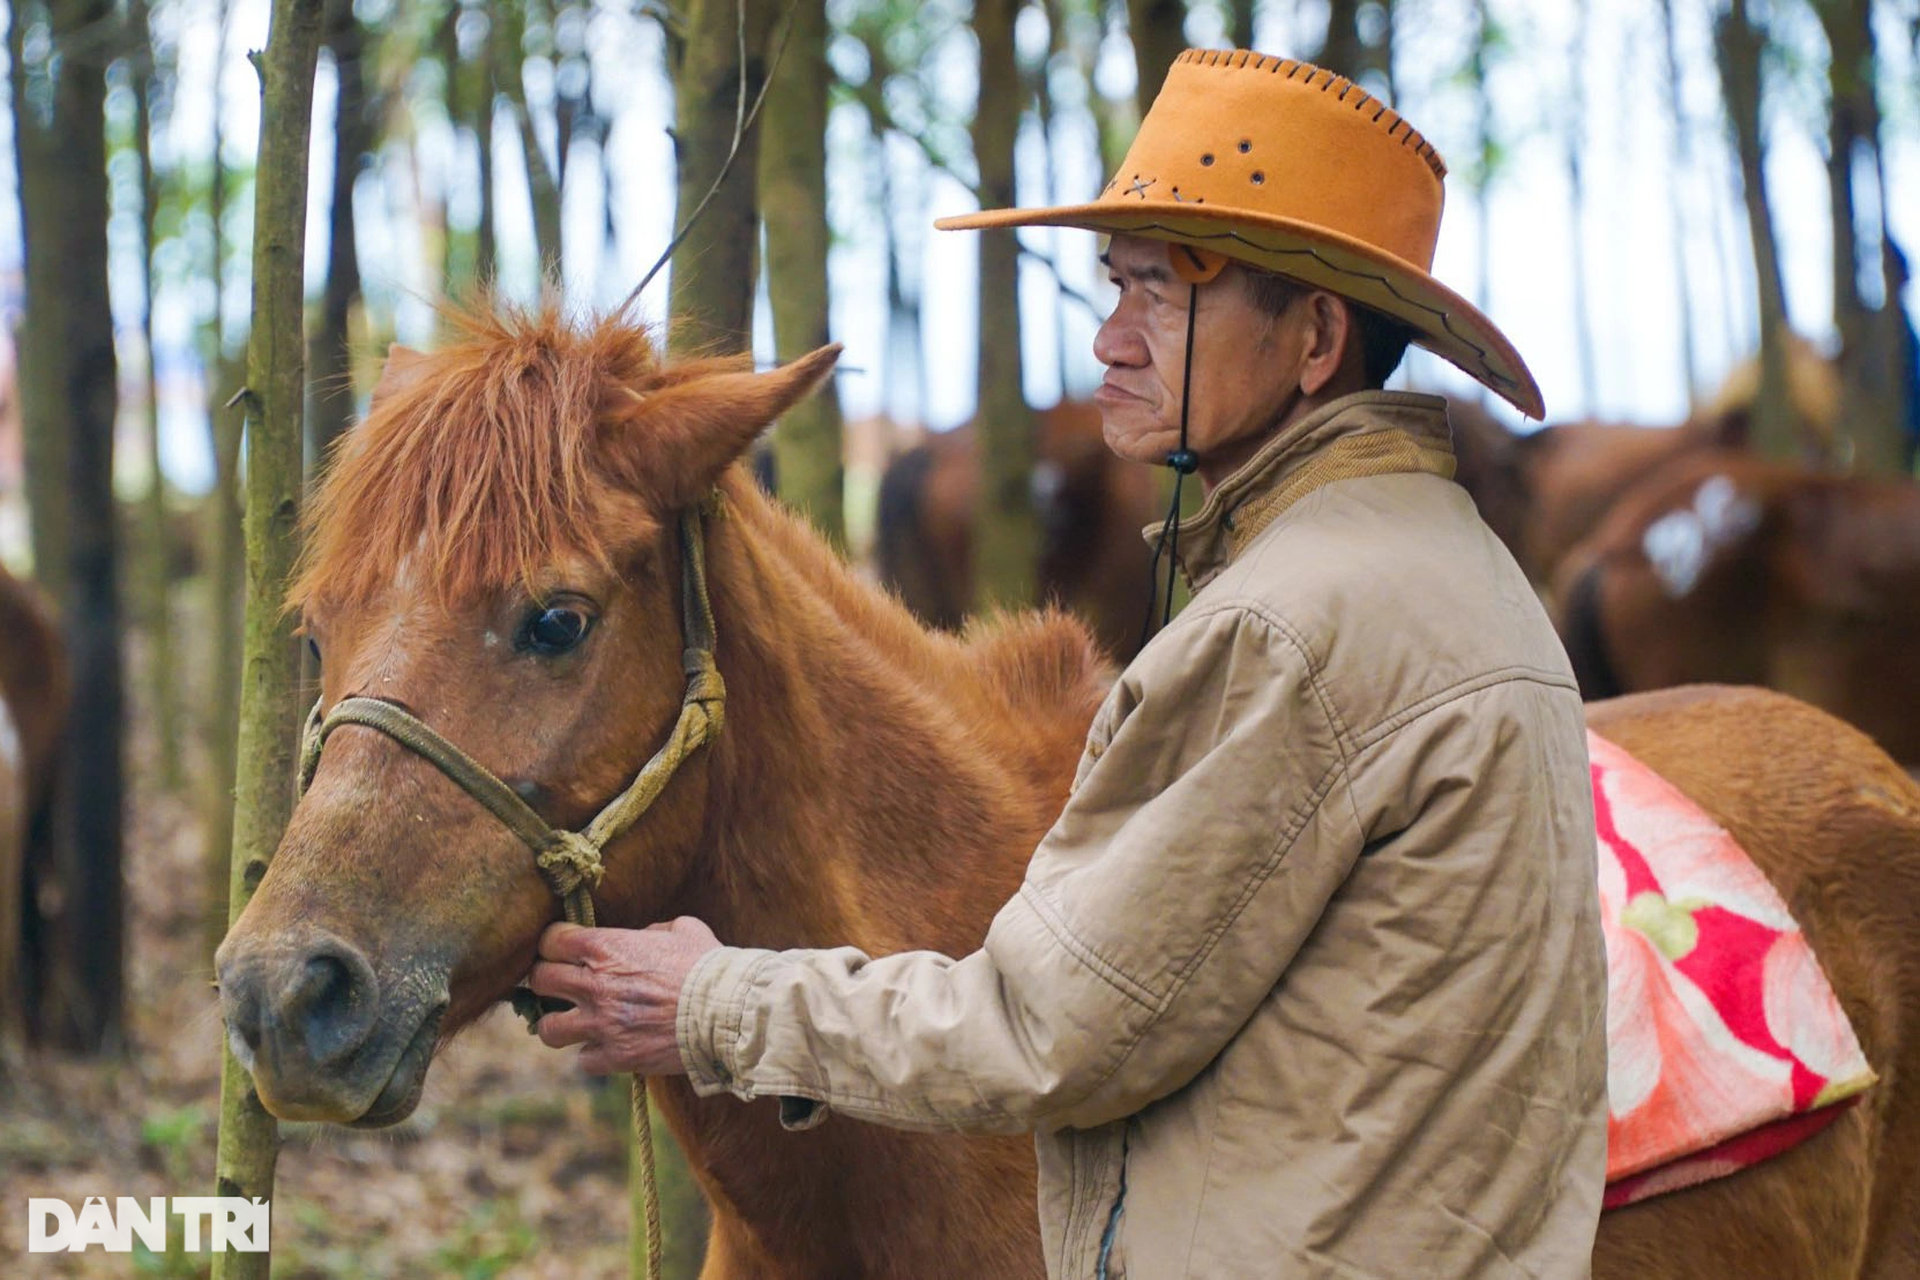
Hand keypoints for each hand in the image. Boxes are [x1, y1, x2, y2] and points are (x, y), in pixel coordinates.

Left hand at [528, 917, 723, 1076]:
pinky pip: (583, 1061)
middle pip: (539, 980)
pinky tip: (608, 1048)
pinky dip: (593, 1055)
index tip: (561, 951)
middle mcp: (594, 984)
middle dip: (547, 981)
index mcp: (606, 947)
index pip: (551, 940)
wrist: (728, 1010)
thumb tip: (642, 939)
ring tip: (571, 1024)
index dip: (554, 944)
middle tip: (560, 986)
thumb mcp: (683, 930)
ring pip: (548, 1028)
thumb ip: (652, 932)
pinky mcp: (616, 1056)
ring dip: (558, 1025)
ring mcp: (602, 1024)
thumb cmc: (709, 965)